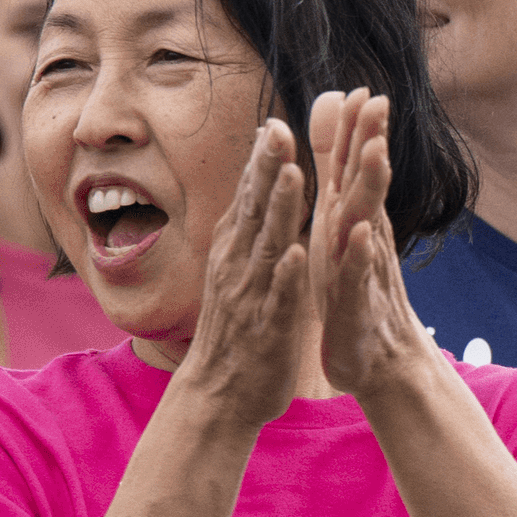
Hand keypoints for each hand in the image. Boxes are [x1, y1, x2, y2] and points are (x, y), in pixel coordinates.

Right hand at [174, 116, 315, 439]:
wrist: (219, 395)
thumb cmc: (238, 331)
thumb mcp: (240, 273)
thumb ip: (250, 235)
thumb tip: (255, 196)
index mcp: (237, 252)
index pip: (249, 198)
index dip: (261, 162)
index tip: (274, 122)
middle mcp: (239, 266)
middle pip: (254, 209)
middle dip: (267, 169)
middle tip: (280, 127)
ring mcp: (252, 295)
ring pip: (267, 245)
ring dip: (279, 210)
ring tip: (292, 173)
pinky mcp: (268, 327)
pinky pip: (279, 297)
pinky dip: (287, 275)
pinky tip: (297, 253)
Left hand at [305, 92, 435, 404]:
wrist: (381, 359)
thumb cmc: (355, 290)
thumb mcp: (342, 229)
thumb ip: (340, 179)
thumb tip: (339, 134)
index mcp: (352, 219)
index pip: (357, 167)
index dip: (360, 129)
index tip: (364, 89)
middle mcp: (362, 237)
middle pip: (369, 183)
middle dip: (372, 142)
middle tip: (378, 103)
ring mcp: (363, 268)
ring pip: (368, 221)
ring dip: (372, 188)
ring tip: (374, 153)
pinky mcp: (356, 302)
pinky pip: (358, 273)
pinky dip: (360, 252)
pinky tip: (361, 231)